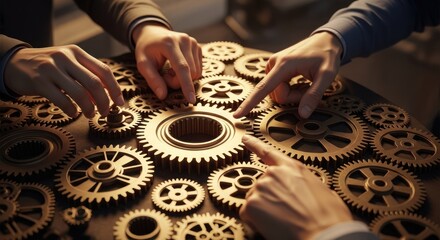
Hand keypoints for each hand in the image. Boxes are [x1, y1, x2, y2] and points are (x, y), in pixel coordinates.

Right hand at [4, 45, 123, 117]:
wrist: (15, 62)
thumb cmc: (48, 66)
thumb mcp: (68, 63)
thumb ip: (86, 75)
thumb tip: (105, 97)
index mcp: (77, 52)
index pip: (104, 70)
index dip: (115, 88)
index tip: (120, 102)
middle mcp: (65, 57)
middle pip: (95, 83)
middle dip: (104, 102)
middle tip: (105, 113)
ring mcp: (51, 68)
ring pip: (80, 93)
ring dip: (89, 108)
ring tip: (89, 114)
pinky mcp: (39, 81)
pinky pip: (62, 100)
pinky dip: (71, 110)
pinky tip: (72, 112)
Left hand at [132, 22, 201, 102]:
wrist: (153, 33)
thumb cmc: (147, 49)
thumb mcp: (143, 64)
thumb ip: (152, 80)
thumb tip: (163, 95)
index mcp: (169, 43)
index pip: (182, 67)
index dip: (186, 85)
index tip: (191, 100)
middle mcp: (184, 40)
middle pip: (190, 72)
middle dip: (178, 82)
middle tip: (165, 77)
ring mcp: (193, 42)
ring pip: (196, 72)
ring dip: (183, 78)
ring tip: (170, 70)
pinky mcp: (198, 47)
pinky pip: (198, 69)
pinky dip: (188, 73)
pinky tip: (178, 67)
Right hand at [234, 32, 342, 118]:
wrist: (325, 40)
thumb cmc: (327, 55)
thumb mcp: (327, 75)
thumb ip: (314, 95)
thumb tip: (303, 114)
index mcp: (283, 65)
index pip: (263, 88)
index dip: (249, 103)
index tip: (237, 114)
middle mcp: (273, 64)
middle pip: (276, 95)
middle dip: (293, 97)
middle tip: (309, 87)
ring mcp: (272, 65)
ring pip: (277, 93)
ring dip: (292, 93)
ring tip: (306, 82)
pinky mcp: (274, 68)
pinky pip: (278, 87)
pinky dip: (290, 88)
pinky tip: (300, 80)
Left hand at [239, 135, 351, 239]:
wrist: (324, 235)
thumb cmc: (328, 218)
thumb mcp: (324, 191)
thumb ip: (307, 184)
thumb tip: (308, 191)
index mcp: (293, 168)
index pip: (269, 152)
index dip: (255, 144)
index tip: (245, 139)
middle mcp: (273, 174)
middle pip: (262, 184)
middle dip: (269, 198)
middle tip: (285, 212)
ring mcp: (261, 188)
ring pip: (254, 199)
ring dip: (263, 210)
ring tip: (282, 220)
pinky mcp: (251, 205)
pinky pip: (248, 214)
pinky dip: (255, 222)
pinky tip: (272, 226)